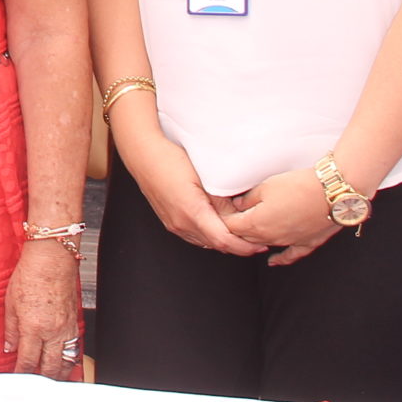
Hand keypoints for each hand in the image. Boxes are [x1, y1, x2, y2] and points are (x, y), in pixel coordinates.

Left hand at [4, 241, 81, 377]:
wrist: (52, 258)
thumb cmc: (31, 274)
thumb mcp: (10, 302)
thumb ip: (11, 329)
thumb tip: (10, 347)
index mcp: (33, 328)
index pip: (27, 361)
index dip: (21, 373)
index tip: (17, 378)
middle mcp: (52, 332)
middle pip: (49, 368)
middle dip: (41, 379)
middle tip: (33, 383)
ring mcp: (66, 328)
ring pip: (65, 361)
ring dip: (58, 373)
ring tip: (49, 379)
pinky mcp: (75, 322)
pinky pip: (74, 348)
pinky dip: (69, 359)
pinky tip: (63, 362)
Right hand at [123, 139, 263, 255]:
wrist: (143, 155)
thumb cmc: (170, 160)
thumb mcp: (203, 177)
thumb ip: (221, 200)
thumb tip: (238, 214)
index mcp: (192, 213)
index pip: (224, 241)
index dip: (243, 246)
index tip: (258, 244)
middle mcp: (181, 224)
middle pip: (216, 245)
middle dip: (237, 246)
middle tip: (256, 240)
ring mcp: (174, 224)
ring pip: (205, 242)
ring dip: (223, 242)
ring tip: (241, 234)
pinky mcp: (170, 220)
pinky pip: (194, 236)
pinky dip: (210, 237)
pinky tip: (219, 228)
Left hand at [226, 168, 343, 265]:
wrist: (332, 193)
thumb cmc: (299, 186)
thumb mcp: (266, 186)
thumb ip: (248, 199)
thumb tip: (238, 205)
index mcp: (256, 224)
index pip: (231, 227)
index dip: (224, 219)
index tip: (221, 212)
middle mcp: (270, 237)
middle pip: (246, 238)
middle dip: (238, 230)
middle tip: (234, 219)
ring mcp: (288, 242)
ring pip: (265, 245)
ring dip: (256, 239)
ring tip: (250, 231)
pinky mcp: (306, 243)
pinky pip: (289, 255)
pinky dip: (279, 258)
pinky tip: (273, 261)